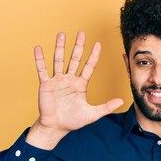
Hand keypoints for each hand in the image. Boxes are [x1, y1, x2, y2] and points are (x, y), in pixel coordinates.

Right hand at [26, 32, 122, 148]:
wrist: (56, 127)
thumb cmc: (73, 120)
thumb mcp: (93, 114)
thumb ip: (106, 106)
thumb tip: (121, 101)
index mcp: (81, 84)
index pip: (89, 66)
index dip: (93, 55)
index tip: (98, 44)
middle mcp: (70, 79)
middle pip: (75, 59)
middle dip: (78, 46)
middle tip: (81, 33)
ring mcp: (57, 81)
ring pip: (59, 60)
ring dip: (60, 48)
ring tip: (61, 34)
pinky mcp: (46, 85)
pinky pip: (42, 70)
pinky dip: (40, 60)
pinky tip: (39, 48)